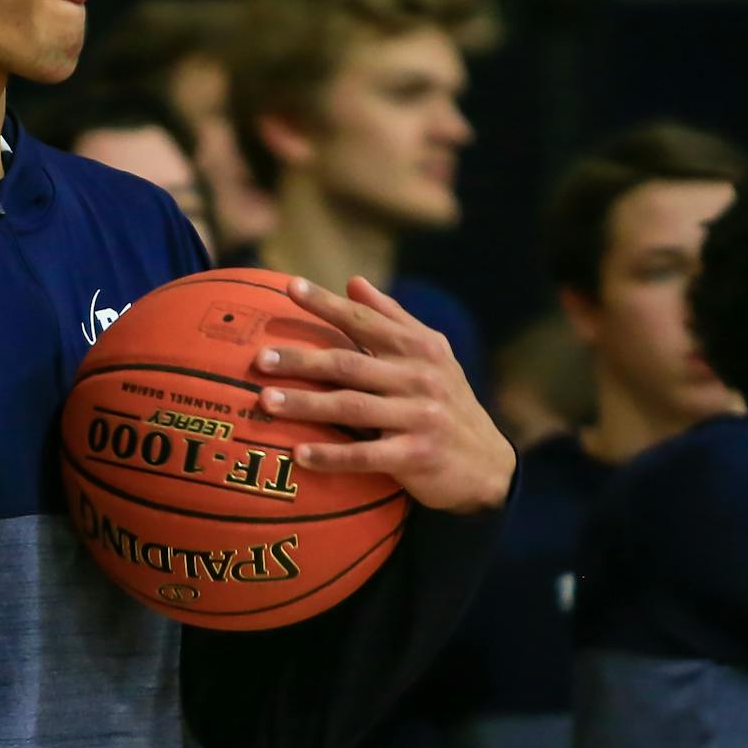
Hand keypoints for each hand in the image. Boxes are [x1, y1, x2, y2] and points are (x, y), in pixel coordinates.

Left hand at [257, 277, 515, 514]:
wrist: (487, 465)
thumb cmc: (447, 403)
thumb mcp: (431, 356)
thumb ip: (393, 318)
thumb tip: (353, 282)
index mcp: (420, 349)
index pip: (365, 321)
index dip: (327, 304)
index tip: (289, 288)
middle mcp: (421, 378)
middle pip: (349, 364)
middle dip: (302, 360)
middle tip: (260, 358)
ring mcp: (420, 417)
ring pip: (352, 407)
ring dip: (307, 404)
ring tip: (266, 401)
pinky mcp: (417, 456)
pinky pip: (366, 455)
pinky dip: (332, 456)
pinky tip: (299, 454)